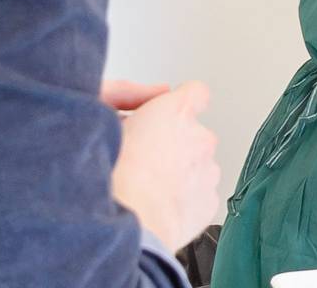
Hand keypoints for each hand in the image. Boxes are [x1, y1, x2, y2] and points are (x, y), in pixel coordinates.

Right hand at [110, 80, 221, 251]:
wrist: (130, 223)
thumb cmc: (115, 179)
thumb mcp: (107, 130)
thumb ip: (125, 116)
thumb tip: (127, 121)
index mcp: (176, 112)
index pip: (195, 93)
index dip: (181, 102)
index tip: (174, 112)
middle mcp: (200, 138)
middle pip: (194, 134)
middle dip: (174, 145)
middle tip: (145, 162)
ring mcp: (209, 171)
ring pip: (198, 167)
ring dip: (180, 174)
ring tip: (149, 190)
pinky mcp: (209, 201)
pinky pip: (199, 196)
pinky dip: (185, 201)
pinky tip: (159, 207)